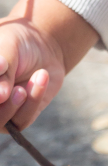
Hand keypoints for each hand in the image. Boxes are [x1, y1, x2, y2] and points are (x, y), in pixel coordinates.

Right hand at [0, 0, 97, 130]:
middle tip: (15, 90)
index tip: (4, 72)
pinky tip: (42, 76)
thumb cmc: (17, 43)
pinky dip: (33, 99)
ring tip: (33, 78)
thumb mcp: (7, 47)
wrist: (44, 46)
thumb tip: (0, 94)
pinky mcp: (18, 118)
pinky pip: (22, 121)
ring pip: (0, 122)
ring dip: (16, 103)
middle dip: (0, 105)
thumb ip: (0, 66)